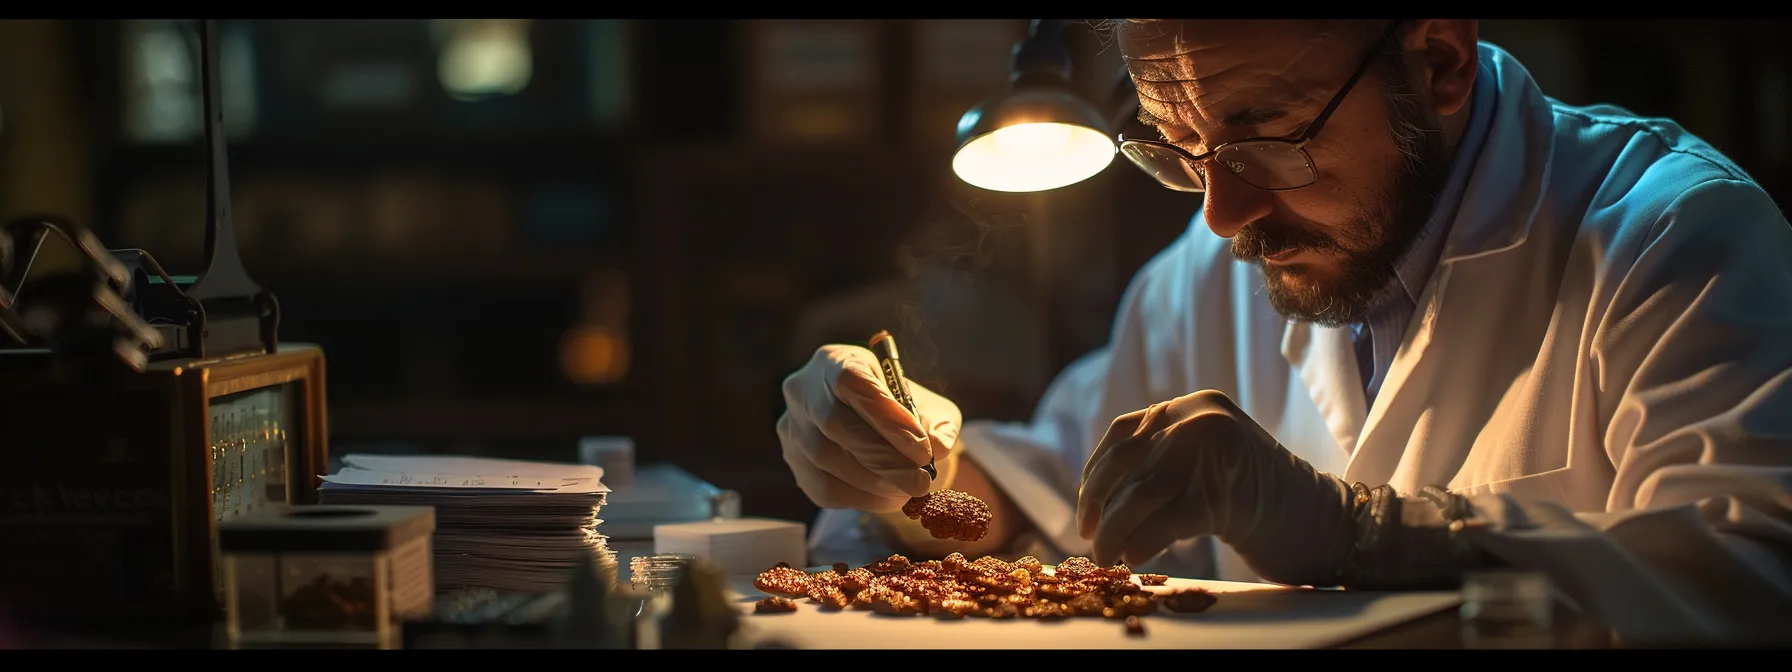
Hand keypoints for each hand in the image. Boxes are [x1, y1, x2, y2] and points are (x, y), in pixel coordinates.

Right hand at [777, 344, 961, 511]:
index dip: (886, 415)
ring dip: (875, 481)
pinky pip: (823, 487)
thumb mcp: (931, 408)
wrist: (875, 430)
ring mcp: (791, 427)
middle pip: (833, 422)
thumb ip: (939, 424)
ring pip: (826, 458)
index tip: (922, 448)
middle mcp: (803, 389)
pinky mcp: (794, 463)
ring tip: (911, 489)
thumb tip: (939, 447)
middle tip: (921, 481)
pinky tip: (890, 496)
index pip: (850, 380)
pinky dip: (863, 497)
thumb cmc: (903, 411)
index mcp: (835, 360)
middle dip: (883, 457)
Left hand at [1075, 389, 1357, 584]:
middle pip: (1125, 462)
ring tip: (1110, 555)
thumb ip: (1164, 460)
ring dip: (1115, 530)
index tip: (1087, 509)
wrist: (1326, 521)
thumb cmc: (1262, 502)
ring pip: (1140, 493)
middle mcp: (1201, 417)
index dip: (1096, 473)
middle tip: (1091, 537)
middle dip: (1098, 503)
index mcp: (1195, 405)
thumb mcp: (1208, 462)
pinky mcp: (1225, 494)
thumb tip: (1099, 500)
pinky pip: (1163, 521)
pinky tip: (1137, 558)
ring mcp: (1214, 451)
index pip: (1123, 434)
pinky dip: (1141, 543)